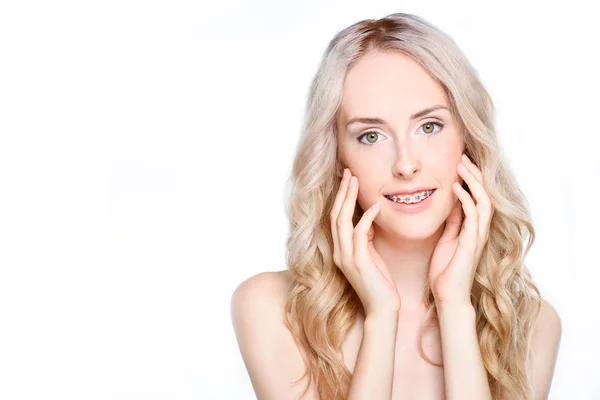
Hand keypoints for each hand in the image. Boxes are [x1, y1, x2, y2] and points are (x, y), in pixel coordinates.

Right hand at [331, 168, 400, 316]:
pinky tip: (376, 206)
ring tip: (356, 180)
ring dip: (349, 199)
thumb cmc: (380, 284)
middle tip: (348, 172)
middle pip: (335, 215)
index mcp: (341, 250)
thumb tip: (368, 221)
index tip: (348, 179)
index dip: (340, 197)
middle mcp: (340, 252)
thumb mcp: (371, 256)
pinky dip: (367, 218)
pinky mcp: (359, 262)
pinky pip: (360, 234)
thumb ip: (366, 239)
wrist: (382, 310)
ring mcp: (347, 257)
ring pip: (342, 221)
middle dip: (342, 192)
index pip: (336, 218)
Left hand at [428, 154, 494, 304]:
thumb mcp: (446, 240)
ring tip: (461, 165)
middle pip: (484, 194)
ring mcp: (478, 236)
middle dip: (474, 174)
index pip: (477, 197)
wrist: (447, 295)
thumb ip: (451, 223)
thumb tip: (450, 204)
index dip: (471, 179)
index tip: (459, 163)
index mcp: (472, 229)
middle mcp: (479, 230)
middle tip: (462, 156)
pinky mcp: (472, 243)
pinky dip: (465, 199)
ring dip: (473, 181)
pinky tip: (455, 187)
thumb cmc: (445, 271)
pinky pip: (473, 215)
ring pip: (483, 201)